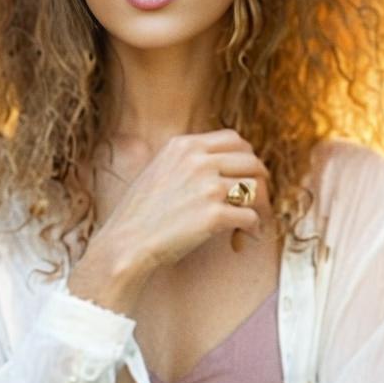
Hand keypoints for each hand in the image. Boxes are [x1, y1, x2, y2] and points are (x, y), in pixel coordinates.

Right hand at [97, 128, 271, 271]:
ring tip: (247, 223)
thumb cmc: (140, 214)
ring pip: (254, 188)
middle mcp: (198, 160)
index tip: (246, 172)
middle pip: (251, 160)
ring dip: (256, 206)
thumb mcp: (159, 169)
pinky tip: (243, 238)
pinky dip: (252, 229)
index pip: (234, 139)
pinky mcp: (215, 214)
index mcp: (184, 146)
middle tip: (255, 198)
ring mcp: (208, 186)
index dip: (246, 156)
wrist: (126, 243)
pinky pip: (251, 216)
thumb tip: (220, 164)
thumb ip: (187, 160)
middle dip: (258, 179)